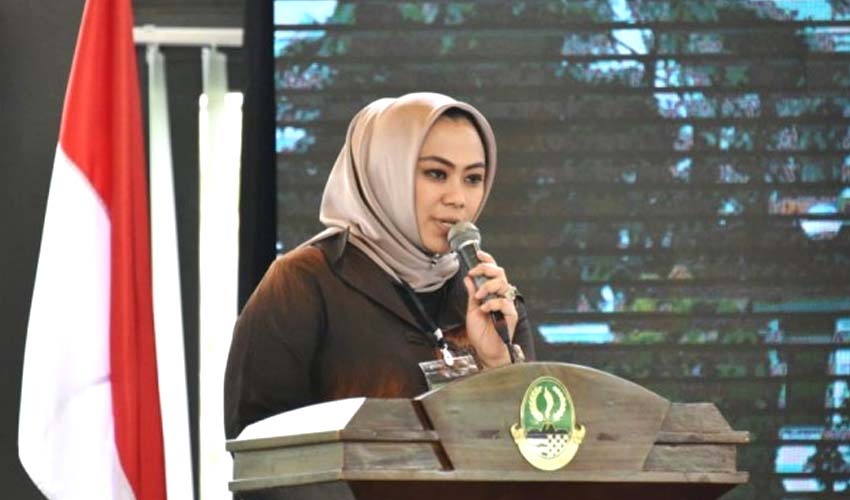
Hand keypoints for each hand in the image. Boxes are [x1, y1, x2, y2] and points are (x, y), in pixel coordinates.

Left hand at [463, 250, 517, 368]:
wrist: (486, 350)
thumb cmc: (481, 333)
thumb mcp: (471, 309)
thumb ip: (472, 294)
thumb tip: (468, 278)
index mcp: (492, 293)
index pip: (493, 272)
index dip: (487, 261)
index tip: (478, 254)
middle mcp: (501, 296)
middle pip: (500, 273)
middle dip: (486, 269)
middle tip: (474, 273)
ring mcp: (507, 305)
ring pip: (503, 285)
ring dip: (487, 287)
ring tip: (479, 297)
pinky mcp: (511, 315)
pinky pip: (504, 302)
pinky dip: (492, 303)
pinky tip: (485, 309)